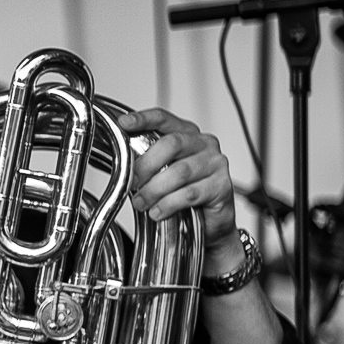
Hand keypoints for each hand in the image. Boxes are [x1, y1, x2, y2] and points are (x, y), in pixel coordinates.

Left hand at [119, 108, 243, 273]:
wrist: (212, 223)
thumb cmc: (187, 194)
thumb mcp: (165, 173)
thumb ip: (149, 164)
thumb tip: (122, 167)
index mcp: (187, 134)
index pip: (164, 119)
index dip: (143, 119)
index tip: (124, 123)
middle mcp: (204, 144)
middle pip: (171, 144)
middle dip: (146, 164)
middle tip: (131, 182)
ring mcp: (215, 164)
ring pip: (179, 172)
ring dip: (154, 189)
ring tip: (141, 203)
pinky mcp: (222, 186)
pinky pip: (189, 194)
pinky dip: (168, 204)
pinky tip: (157, 212)